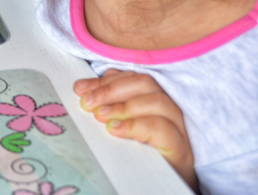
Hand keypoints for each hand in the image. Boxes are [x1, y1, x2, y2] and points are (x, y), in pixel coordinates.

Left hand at [74, 69, 196, 190]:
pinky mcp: (181, 150)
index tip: (81, 88)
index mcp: (154, 101)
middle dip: (111, 89)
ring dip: (122, 106)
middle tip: (87, 103)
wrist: (161, 189)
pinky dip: (136, 125)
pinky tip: (115, 130)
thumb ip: (108, 108)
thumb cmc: (139, 158)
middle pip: (145, 84)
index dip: (106, 80)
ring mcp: (179, 130)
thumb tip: (83, 91)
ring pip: (157, 101)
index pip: (132, 79)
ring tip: (99, 116)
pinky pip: (163, 129)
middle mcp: (170, 111)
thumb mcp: (121, 128)